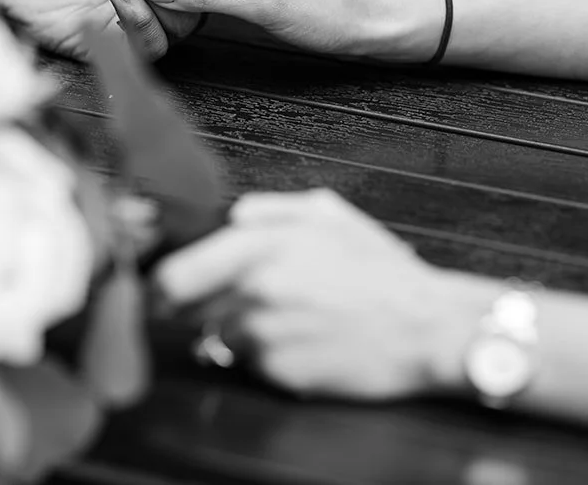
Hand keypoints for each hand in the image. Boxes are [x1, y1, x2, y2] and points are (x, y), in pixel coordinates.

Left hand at [154, 188, 486, 399]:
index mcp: (260, 249)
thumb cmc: (380, 271)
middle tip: (222, 304)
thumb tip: (230, 217)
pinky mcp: (280, 378)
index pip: (174, 275)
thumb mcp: (328, 215)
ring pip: (220, 340)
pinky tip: (303, 342)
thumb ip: (268, 209)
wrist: (424, 327)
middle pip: (187, 311)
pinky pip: (252, 367)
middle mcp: (253, 295)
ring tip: (287, 319)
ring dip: (239, 333)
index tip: (165, 288)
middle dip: (196, 307)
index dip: (162, 284)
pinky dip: (267, 358)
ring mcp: (265, 340)